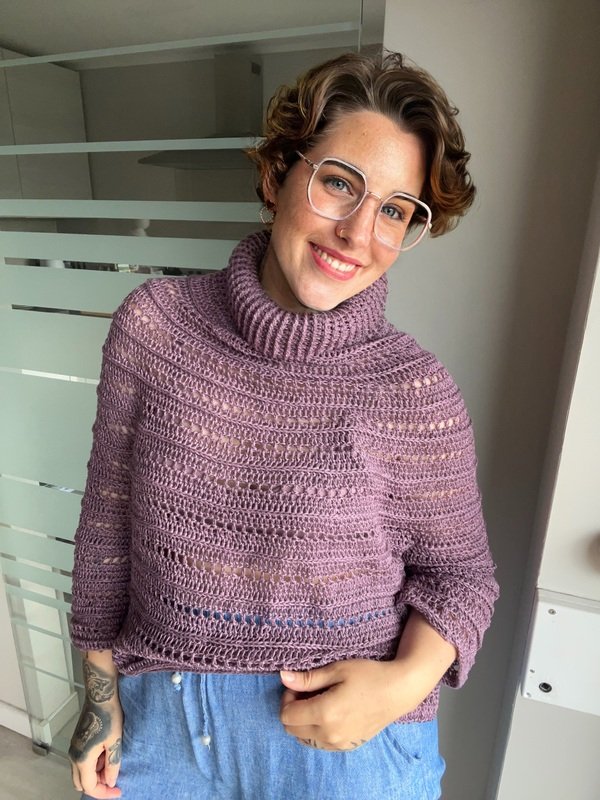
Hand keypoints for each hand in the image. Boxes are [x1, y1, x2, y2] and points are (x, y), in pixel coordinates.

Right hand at [69, 655, 122, 797]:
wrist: (100, 695)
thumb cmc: (108, 716)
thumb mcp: (115, 742)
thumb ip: (112, 765)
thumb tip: (111, 781)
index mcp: (82, 759)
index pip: (90, 787)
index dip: (104, 793)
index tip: (118, 791)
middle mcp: (74, 756)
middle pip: (82, 782)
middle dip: (98, 785)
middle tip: (114, 779)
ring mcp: (74, 747)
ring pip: (82, 772)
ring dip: (96, 773)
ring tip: (113, 762)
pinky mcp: (78, 740)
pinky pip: (83, 760)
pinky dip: (94, 763)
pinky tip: (107, 753)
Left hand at [279, 658, 424, 751]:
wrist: (397, 692)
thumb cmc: (368, 675)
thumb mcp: (337, 670)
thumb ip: (308, 678)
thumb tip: (283, 677)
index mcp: (325, 713)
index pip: (287, 715)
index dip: (287, 698)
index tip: (300, 685)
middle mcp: (329, 734)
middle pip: (292, 729)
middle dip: (293, 709)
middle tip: (308, 692)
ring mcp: (338, 743)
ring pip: (304, 738)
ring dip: (304, 721)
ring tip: (319, 702)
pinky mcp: (347, 747)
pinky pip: (319, 743)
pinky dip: (316, 730)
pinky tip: (329, 713)